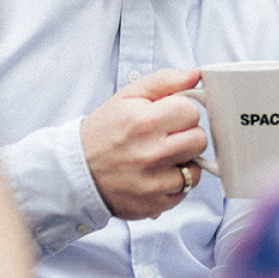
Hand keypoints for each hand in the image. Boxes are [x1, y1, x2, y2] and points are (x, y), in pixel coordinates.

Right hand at [81, 68, 207, 219]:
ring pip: (197, 167)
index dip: (181, 111)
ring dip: (183, 160)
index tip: (168, 116)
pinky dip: (175, 182)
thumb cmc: (105, 131)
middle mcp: (151, 153)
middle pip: (199, 139)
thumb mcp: (127, 96)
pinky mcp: (157, 203)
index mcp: (144, 121)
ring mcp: (154, 182)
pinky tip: (156, 174)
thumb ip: (164, 81)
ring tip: (160, 156)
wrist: (79, 171)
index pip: (191, 111)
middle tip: (166, 136)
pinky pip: (185, 189)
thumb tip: (195, 75)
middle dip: (186, 135)